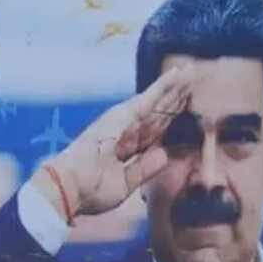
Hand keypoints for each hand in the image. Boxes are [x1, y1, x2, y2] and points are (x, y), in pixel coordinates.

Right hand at [34, 64, 196, 220]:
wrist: (69, 189)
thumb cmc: (90, 190)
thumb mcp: (126, 183)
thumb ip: (145, 168)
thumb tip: (164, 154)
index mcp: (127, 146)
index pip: (156, 128)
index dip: (172, 116)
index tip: (188, 104)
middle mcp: (126, 129)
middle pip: (159, 111)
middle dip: (176, 96)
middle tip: (193, 78)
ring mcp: (124, 120)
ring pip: (156, 100)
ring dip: (174, 86)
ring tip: (189, 71)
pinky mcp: (123, 116)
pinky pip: (148, 99)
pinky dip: (162, 86)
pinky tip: (176, 75)